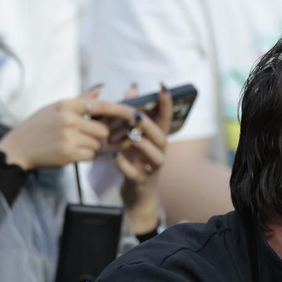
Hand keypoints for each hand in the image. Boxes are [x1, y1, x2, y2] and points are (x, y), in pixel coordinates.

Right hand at [0, 87, 144, 169]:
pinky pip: (90, 155)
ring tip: (77, 144)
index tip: (137, 114)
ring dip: (94, 146)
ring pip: (98, 144)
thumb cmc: (37, 127)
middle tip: (91, 137)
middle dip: (102, 135)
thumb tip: (100, 90)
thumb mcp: (55, 108)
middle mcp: (69, 120)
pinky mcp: (69, 154)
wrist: (18, 148)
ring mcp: (69, 137)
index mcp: (67, 105)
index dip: (123, 110)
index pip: (102, 105)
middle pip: (103, 129)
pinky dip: (86, 155)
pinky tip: (72, 152)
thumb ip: (80, 100)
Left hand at [116, 85, 171, 230]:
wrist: (136, 194)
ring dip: (143, 145)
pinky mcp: (141, 181)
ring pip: (155, 156)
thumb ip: (132, 115)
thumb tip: (132, 88)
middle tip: (137, 116)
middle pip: (161, 137)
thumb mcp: (134, 137)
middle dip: (149, 125)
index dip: (166, 104)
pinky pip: (135, 173)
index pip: (165, 119)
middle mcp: (159, 152)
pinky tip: (116, 157)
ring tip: (132, 137)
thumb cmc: (135, 160)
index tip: (163, 87)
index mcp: (157, 140)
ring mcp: (152, 168)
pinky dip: (125, 165)